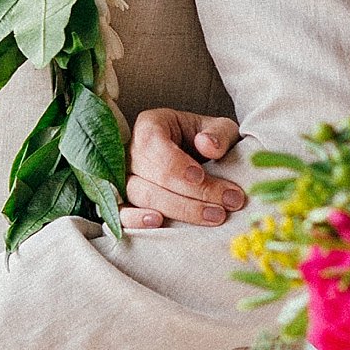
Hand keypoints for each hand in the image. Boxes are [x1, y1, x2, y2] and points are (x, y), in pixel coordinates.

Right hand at [120, 107, 245, 229]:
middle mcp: (131, 152)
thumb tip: (208, 145)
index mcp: (150, 126)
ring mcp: (124, 179)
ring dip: (179, 210)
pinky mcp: (125, 203)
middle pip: (151, 175)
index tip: (200, 176)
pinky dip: (137, 221)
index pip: (152, 143)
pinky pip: (122, 214)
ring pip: (142, 196)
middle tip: (227, 201)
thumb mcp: (220, 129)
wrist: (200, 160)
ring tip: (214, 216)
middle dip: (191, 192)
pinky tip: (159, 223)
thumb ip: (219, 134)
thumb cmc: (205, 141)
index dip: (175, 163)